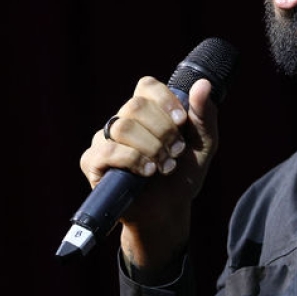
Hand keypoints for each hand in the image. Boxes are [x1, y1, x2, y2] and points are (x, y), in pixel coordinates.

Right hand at [78, 77, 218, 270]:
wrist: (168, 211)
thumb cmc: (183, 176)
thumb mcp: (203, 145)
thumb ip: (204, 115)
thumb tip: (203, 84)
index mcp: (146, 111)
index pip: (146, 86)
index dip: (165, 100)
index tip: (182, 122)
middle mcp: (122, 121)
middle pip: (135, 106)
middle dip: (162, 130)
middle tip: (177, 152)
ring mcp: (104, 141)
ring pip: (122, 127)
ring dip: (151, 147)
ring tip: (165, 166)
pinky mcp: (92, 162)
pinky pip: (108, 150)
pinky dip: (133, 160)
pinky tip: (147, 172)